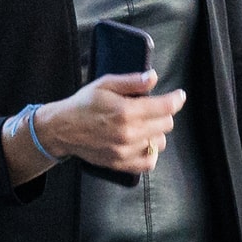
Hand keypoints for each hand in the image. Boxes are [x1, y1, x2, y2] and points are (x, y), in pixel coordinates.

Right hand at [36, 77, 180, 176]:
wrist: (63, 129)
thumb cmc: (84, 104)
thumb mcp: (105, 84)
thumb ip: (132, 81)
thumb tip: (153, 78)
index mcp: (126, 111)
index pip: (165, 107)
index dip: (176, 99)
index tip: (178, 95)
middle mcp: (128, 133)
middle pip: (166, 124)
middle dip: (163, 113)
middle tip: (151, 108)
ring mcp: (125, 150)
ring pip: (159, 142)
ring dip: (156, 132)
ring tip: (143, 124)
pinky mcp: (121, 163)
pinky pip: (149, 162)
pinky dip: (150, 152)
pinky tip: (143, 142)